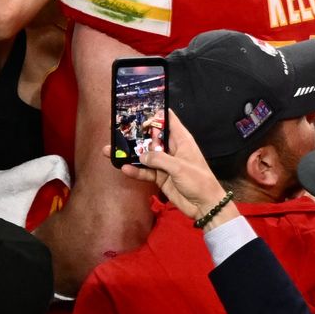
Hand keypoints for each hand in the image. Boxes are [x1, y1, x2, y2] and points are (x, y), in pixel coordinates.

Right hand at [111, 110, 232, 223]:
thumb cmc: (198, 180)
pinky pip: (145, 171)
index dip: (154, 113)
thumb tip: (141, 155)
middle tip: (115, 128)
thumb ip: (159, 159)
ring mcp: (164, 163)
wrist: (204, 205)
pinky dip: (135, 170)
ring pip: (144, 155)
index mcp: (181, 139)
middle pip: (151, 137)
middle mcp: (171, 148)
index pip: (168, 120)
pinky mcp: (160, 177)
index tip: (138, 108)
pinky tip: (123, 168)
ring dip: (129, 153)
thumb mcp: (179, 166)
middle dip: (135, 133)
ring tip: (110, 149)